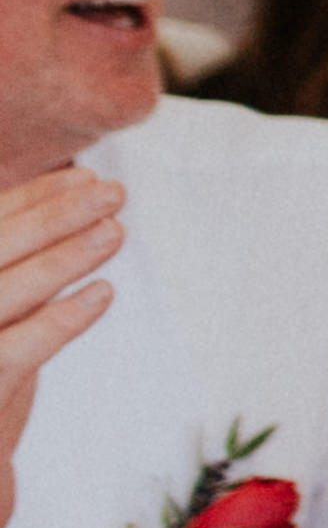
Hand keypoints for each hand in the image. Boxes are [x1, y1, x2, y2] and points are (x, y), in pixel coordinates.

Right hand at [0, 164, 127, 527]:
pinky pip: (16, 351)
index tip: (82, 175)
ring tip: (116, 231)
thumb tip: (75, 187)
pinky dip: (60, 319)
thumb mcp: (4, 312)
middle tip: (114, 192)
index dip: (29, 200)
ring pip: (4, 294)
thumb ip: (19, 262)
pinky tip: (102, 294)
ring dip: (62, 258)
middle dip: (53, 217)